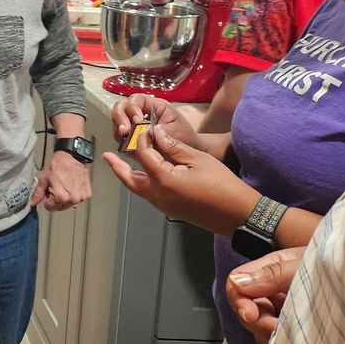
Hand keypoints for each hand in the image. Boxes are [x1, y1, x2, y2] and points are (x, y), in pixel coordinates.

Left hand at [31, 151, 91, 210]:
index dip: (47, 200)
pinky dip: (74, 195)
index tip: (48, 193)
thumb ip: (38, 193)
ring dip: (66, 198)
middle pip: (60, 207)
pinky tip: (72, 185)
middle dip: (56, 200)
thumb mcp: (44, 179)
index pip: (50, 208)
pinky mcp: (87, 194)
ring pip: (69, 204)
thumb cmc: (58, 166)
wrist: (72, 157)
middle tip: (55, 188)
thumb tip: (33, 202)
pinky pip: (78, 199)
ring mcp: (81, 197)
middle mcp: (72, 199)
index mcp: (61, 197)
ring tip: (64, 185)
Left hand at [103, 124, 258, 234]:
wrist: (238, 215)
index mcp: (163, 179)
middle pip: (130, 179)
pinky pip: (149, 195)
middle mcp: (157, 195)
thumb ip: (174, 146)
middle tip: (106, 156)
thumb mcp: (198, 159)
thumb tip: (157, 133)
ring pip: (138, 189)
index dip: (143, 139)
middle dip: (117, 167)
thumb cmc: (223, 185)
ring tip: (120, 164)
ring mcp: (163, 205)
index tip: (145, 128)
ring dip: (128, 176)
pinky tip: (145, 174)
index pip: (144, 154)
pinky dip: (142, 183)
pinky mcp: (170, 210)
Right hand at [111, 94, 201, 151]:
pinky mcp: (131, 137)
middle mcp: (141, 112)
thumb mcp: (175, 131)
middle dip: (120, 118)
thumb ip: (158, 131)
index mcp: (154, 105)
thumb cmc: (185, 138)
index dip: (133, 108)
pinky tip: (126, 145)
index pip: (136, 100)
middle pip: (122, 107)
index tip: (137, 120)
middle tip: (124, 130)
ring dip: (118, 129)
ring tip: (124, 138)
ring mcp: (134, 124)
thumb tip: (142, 131)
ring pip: (118, 121)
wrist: (187, 153)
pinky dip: (121, 140)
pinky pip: (120, 135)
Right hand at [226, 246, 305, 343]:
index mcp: (267, 271)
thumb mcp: (303, 265)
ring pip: (259, 327)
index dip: (239, 301)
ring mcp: (282, 309)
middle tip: (278, 328)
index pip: (236, 286)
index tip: (252, 315)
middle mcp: (271, 291)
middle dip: (257, 322)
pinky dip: (281, 340)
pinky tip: (298, 338)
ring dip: (270, 333)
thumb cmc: (337, 264)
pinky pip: (276, 338)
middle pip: (245, 310)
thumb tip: (238, 283)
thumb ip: (271, 274)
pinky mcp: (294, 326)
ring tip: (293, 332)